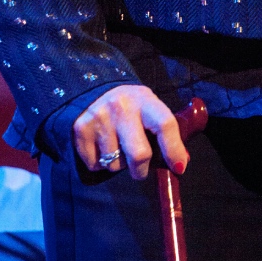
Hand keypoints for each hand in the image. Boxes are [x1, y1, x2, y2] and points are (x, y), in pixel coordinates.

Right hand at [72, 85, 189, 179]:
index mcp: (145, 100)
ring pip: (115, 165)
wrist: (93, 90)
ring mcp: (100, 118)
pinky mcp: (81, 129)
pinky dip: (101, 163)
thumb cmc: (131, 106)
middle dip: (142, 170)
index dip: (174, 150)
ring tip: (117, 147)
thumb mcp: (149, 108)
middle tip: (141, 169)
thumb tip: (180, 163)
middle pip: (139, 154)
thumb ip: (163, 131)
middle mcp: (122, 108)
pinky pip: (96, 165)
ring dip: (118, 164)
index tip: (178, 167)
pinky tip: (102, 147)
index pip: (165, 125)